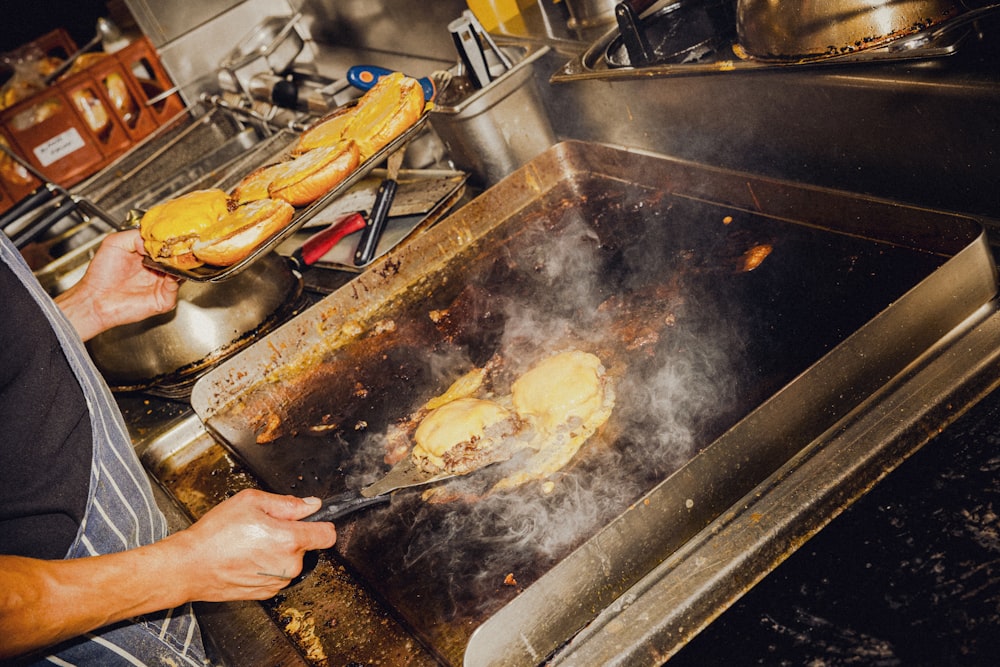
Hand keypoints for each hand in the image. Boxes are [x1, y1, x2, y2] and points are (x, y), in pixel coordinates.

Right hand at [0, 489, 335, 657]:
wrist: (189, 566)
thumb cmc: (214, 534)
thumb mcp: (250, 501)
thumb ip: (287, 503)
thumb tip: (312, 504)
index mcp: (288, 539)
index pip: (328, 535)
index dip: (323, 523)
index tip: (318, 520)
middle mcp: (288, 563)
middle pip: (307, 545)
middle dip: (293, 534)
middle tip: (266, 526)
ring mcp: (278, 580)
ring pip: (292, 560)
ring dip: (280, 550)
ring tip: (252, 542)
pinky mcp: (267, 592)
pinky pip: (278, 573)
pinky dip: (268, 564)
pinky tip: (247, 557)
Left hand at [56, 229, 179, 339]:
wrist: (95, 299)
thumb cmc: (100, 276)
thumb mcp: (114, 243)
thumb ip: (135, 235)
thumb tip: (153, 238)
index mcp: (147, 258)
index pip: (166, 245)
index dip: (170, 239)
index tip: (173, 233)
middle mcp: (157, 271)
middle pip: (177, 258)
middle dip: (180, 250)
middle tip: (180, 243)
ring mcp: (161, 285)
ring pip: (181, 271)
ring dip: (180, 263)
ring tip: (176, 256)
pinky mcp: (164, 299)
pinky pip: (176, 286)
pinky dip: (176, 277)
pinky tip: (169, 271)